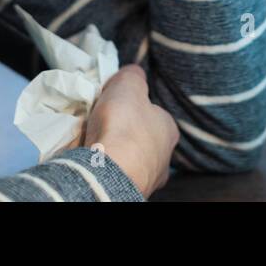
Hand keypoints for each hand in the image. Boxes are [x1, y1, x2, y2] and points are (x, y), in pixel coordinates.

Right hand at [84, 64, 178, 198]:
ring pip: (132, 160)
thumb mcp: (128, 84)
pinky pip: (118, 175)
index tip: (116, 106)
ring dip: (117, 153)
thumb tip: (134, 73)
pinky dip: (108, 169)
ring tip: (96, 146)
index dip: (134, 107)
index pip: (154, 114)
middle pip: (143, 139)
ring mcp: (149, 179)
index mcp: (170, 130)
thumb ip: (133, 75)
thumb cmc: (123, 124)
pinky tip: (95, 164)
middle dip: (126, 133)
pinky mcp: (131, 192)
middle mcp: (165, 158)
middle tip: (105, 126)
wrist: (107, 172)